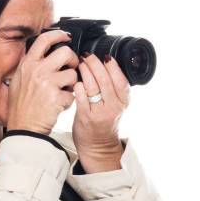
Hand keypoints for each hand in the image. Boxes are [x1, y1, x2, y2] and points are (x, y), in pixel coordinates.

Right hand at [7, 29, 78, 134]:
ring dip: (72, 84)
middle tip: (71, 68)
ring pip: (72, 74)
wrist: (23, 129)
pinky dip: (69, 101)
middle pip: (65, 52)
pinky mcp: (57, 97)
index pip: (44, 40)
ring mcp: (47, 83)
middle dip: (73, 60)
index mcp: (27, 65)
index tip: (66, 36)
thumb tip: (44, 55)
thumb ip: (30, 67)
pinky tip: (60, 105)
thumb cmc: (21, 109)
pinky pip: (72, 94)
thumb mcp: (18, 82)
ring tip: (63, 92)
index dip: (58, 35)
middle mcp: (37, 70)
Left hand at [72, 53, 129, 169]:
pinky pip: (82, 98)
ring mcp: (100, 113)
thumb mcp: (115, 104)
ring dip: (85, 72)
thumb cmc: (104, 121)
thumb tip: (104, 63)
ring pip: (93, 87)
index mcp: (123, 101)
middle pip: (105, 80)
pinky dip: (78, 87)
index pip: (121, 80)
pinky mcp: (86, 117)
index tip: (105, 56)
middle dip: (95, 64)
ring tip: (80, 63)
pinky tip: (76, 81)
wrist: (97, 145)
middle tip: (88, 55)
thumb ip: (113, 88)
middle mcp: (113, 107)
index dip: (113, 66)